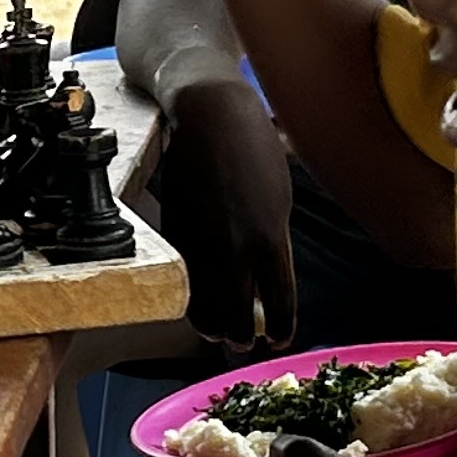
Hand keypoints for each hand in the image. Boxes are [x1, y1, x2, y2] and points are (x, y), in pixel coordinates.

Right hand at [152, 73, 295, 343]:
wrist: (209, 115)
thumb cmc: (253, 147)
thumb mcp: (279, 195)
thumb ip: (274, 240)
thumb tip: (268, 279)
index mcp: (271, 238)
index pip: (280, 304)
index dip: (281, 330)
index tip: (279, 340)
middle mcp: (236, 249)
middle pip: (239, 318)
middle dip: (242, 338)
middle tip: (244, 342)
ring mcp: (202, 243)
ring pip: (205, 309)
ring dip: (213, 327)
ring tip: (219, 332)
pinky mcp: (176, 234)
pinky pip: (184, 282)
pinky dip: (192, 300)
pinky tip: (198, 304)